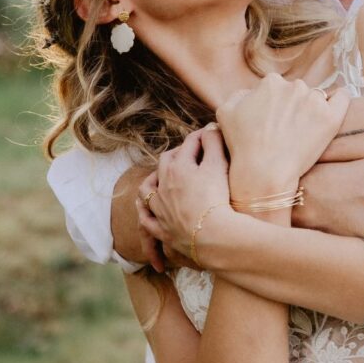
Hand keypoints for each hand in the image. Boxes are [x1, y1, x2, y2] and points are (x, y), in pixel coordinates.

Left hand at [136, 125, 232, 262]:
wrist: (211, 235)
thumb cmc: (216, 198)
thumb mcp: (218, 165)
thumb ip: (214, 143)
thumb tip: (209, 127)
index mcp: (178, 167)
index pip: (189, 143)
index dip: (202, 136)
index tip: (211, 134)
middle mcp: (163, 184)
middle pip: (166, 161)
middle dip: (178, 153)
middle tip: (191, 152)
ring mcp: (160, 207)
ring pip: (148, 188)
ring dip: (153, 180)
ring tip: (159, 177)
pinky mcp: (162, 228)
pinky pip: (147, 219)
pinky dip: (145, 212)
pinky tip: (146, 209)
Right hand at [217, 74, 349, 193]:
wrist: (264, 172)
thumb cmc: (243, 145)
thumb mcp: (226, 112)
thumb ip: (240, 94)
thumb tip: (252, 93)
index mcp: (271, 82)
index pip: (277, 87)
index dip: (274, 104)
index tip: (273, 121)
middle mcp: (294, 86)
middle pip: (297, 91)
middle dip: (293, 106)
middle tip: (287, 129)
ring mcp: (314, 101)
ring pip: (317, 96)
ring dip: (311, 108)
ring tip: (304, 130)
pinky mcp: (330, 118)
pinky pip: (342, 98)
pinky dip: (339, 99)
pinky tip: (333, 108)